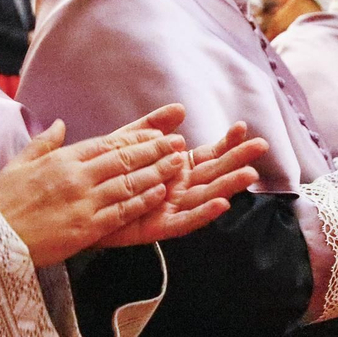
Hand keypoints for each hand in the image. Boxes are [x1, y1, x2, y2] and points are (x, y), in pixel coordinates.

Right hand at [0, 107, 192, 266]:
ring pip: (128, 183)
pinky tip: (160, 194)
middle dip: (154, 151)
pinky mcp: (87, 227)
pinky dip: (143, 201)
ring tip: (178, 165)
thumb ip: (43, 143)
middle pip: (124, 160)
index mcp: (62, 160)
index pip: (107, 144)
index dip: (135, 139)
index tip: (156, 135)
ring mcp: (83, 202)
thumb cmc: (2, 203)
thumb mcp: (18, 164)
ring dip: (156, 172)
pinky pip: (122, 211)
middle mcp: (76, 177)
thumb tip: (59, 124)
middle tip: (178, 144)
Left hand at [98, 117, 269, 246]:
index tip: (242, 127)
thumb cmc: (104, 174)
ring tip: (249, 173)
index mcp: (176, 170)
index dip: (226, 142)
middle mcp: (179, 189)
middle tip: (261, 146)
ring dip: (228, 185)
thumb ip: (153, 126)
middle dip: (237, 161)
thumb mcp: (128, 141)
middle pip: (214, 174)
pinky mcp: (158, 227)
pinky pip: (185, 221)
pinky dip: (204, 213)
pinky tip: (221, 204)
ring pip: (206, 196)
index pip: (208, 155)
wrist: (77, 205)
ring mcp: (171, 209)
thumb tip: (180, 108)